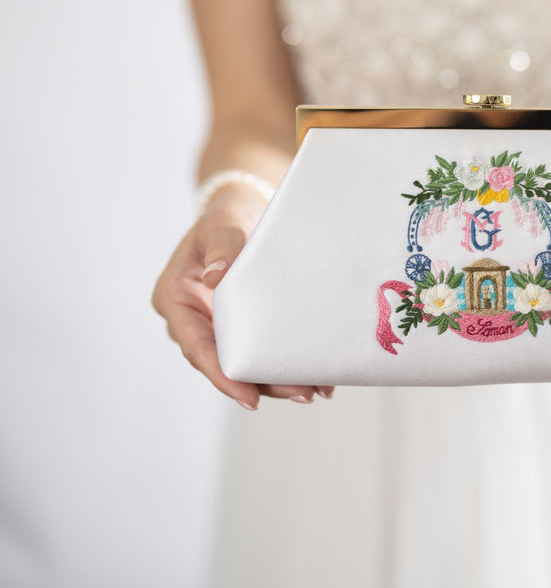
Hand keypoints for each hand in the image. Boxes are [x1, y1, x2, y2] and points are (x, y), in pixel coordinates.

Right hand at [151, 184, 333, 409]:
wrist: (243, 210)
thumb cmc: (228, 215)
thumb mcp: (222, 222)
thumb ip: (223, 245)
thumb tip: (216, 278)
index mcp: (175, 298)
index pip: (196, 346)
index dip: (221, 374)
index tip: (248, 397)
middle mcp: (192, 320)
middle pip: (224, 362)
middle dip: (261, 384)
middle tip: (303, 394)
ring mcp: (217, 327)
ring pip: (245, 363)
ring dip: (278, 380)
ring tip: (316, 390)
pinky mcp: (241, 327)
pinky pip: (259, 352)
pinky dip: (284, 365)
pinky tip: (317, 376)